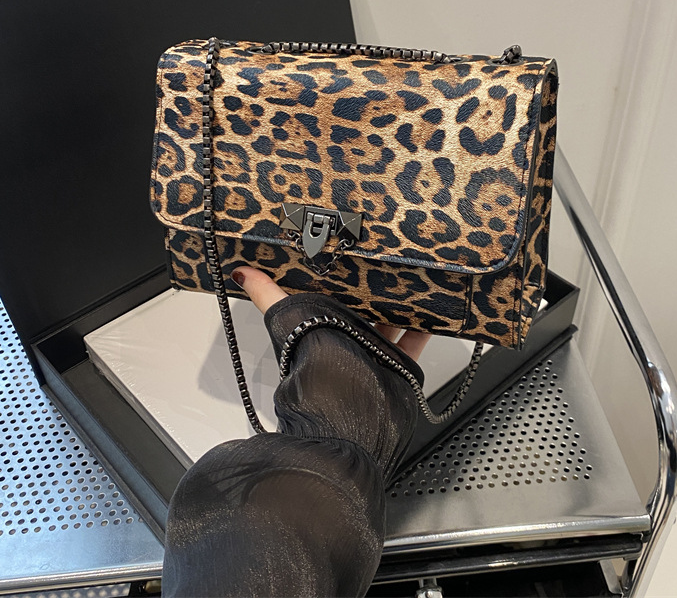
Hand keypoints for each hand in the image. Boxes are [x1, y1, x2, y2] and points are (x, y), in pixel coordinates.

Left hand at [232, 267, 429, 361]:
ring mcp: (376, 355)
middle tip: (389, 260)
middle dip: (376, 289)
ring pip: (392, 323)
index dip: (345, 280)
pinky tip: (434, 310)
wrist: (346, 419)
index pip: (337, 298)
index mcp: (327, 328)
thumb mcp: (290, 319)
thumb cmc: (316, 372)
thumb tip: (242, 274)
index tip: (354, 257)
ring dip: (402, 304)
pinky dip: (426, 327)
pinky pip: (415, 342)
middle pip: (366, 310)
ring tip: (413, 279)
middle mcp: (351, 342)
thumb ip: (268, 297)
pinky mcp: (398, 366)